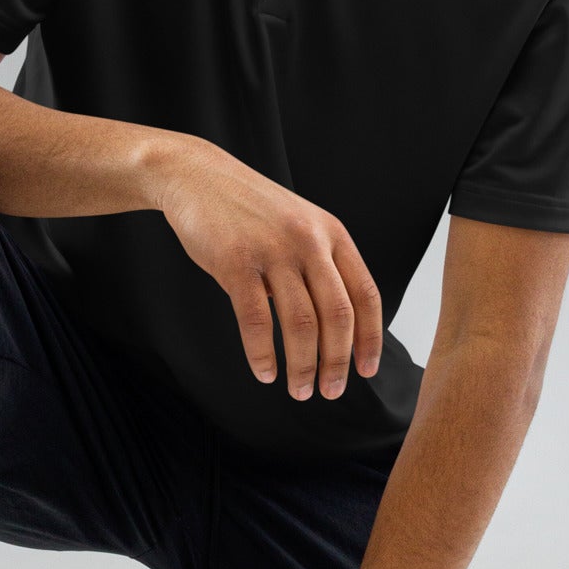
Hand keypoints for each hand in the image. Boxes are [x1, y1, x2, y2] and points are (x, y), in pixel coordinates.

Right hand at [154, 139, 383, 400]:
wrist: (198, 176)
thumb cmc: (249, 210)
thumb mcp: (300, 225)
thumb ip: (321, 265)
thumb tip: (337, 326)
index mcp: (332, 234)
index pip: (365, 295)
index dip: (370, 339)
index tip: (366, 371)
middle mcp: (309, 241)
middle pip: (336, 316)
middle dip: (336, 362)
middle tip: (329, 392)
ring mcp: (272, 250)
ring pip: (300, 323)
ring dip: (302, 366)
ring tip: (299, 390)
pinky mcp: (235, 262)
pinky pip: (256, 320)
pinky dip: (262, 354)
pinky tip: (264, 372)